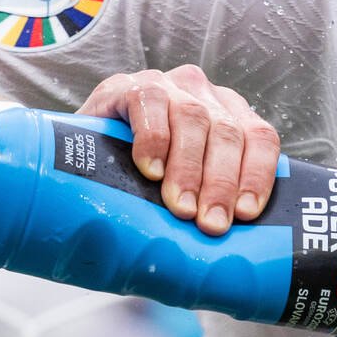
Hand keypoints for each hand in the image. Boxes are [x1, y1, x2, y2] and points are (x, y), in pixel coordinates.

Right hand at [76, 64, 280, 235]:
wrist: (76, 155)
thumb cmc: (139, 177)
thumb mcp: (181, 184)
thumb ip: (207, 201)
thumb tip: (226, 251)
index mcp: (230, 115)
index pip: (260, 139)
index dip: (256, 175)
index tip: (246, 213)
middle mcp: (205, 95)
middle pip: (227, 134)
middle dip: (221, 183)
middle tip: (210, 223)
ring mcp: (169, 86)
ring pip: (193, 119)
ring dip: (188, 168)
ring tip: (181, 206)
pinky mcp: (129, 85)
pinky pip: (150, 104)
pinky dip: (153, 140)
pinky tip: (150, 170)